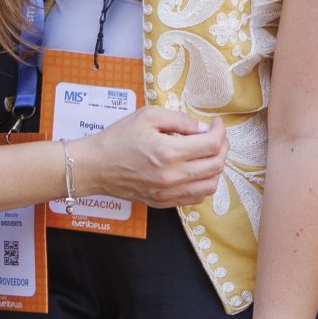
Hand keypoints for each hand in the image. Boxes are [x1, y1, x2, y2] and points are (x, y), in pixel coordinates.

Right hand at [76, 106, 228, 207]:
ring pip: (211, 185)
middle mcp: (171, 176)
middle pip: (216, 165)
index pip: (211, 144)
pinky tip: (196, 170)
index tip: (215, 123)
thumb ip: (179, 119)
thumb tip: (200, 128)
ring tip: (208, 154)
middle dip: (222, 147)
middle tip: (216, 136)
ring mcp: (168, 192)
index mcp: (168, 152)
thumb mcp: (147, 116)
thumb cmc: (117, 139)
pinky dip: (204, 183)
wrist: (95, 166)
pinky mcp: (163, 202)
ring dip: (216, 167)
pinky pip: (196, 198)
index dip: (220, 131)